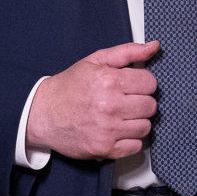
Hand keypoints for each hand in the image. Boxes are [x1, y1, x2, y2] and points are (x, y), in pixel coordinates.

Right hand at [26, 42, 158, 160]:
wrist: (42, 114)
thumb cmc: (69, 87)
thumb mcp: (95, 61)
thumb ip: (127, 52)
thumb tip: (154, 46)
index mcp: (109, 81)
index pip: (150, 83)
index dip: (142, 83)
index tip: (130, 86)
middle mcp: (110, 106)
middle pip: (151, 106)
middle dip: (140, 102)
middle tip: (124, 101)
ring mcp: (108, 130)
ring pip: (145, 127)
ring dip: (136, 122)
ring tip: (119, 116)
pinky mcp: (104, 149)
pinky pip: (135, 146)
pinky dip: (129, 140)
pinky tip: (116, 131)